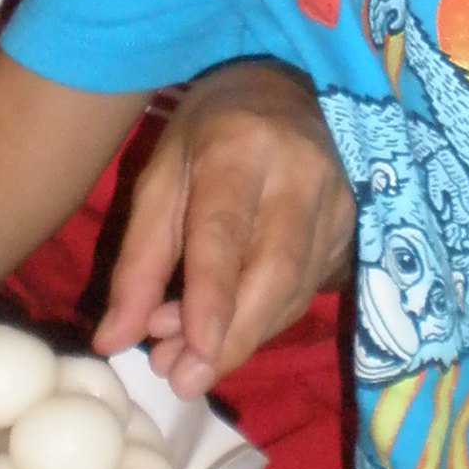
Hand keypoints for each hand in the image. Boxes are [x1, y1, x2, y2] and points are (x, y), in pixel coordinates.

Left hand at [95, 59, 353, 395]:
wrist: (293, 88)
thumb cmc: (212, 131)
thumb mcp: (162, 175)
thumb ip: (139, 258)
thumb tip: (114, 340)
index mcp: (240, 148)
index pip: (226, 232)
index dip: (213, 297)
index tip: (195, 353)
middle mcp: (300, 174)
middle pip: (274, 273)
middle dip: (230, 338)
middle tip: (183, 380)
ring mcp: (338, 202)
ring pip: (293, 291)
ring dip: (242, 338)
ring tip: (188, 364)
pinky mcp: (353, 228)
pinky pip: (306, 290)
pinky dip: (264, 321)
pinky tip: (227, 332)